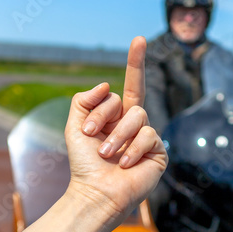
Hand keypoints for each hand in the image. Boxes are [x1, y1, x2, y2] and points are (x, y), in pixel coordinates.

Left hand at [64, 36, 166, 225]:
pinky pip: (149, 136)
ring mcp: (149, 138)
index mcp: (119, 115)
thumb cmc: (84, 163)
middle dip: (105, 115)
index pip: (130, 84)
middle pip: (131, 99)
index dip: (135, 62)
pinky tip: (125, 163)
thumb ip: (84, 101)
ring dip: (117, 136)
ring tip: (106, 154)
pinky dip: (133, 149)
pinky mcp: (158, 153)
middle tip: (88, 135)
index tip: (139, 39)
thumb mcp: (74, 126)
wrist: (95, 193)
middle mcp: (136, 123)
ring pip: (138, 117)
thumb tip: (107, 85)